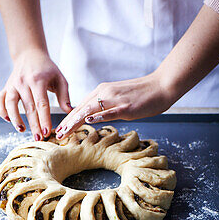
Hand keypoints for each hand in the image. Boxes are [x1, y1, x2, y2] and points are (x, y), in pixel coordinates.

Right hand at [0, 47, 71, 139]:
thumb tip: (69, 112)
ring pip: (10, 104)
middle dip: (34, 124)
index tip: (48, 132)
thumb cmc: (47, 68)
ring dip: (15, 118)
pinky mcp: (6, 86)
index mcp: (38, 80)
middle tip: (39, 138)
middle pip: (28, 107)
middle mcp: (23, 82)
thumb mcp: (59, 78)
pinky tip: (8, 120)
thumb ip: (64, 95)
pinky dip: (2, 111)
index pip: (42, 103)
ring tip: (22, 130)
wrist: (30, 54)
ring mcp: (13, 84)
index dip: (44, 119)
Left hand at [54, 69, 178, 139]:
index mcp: (103, 90)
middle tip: (57, 134)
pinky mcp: (126, 106)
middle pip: (81, 108)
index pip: (81, 106)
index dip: (69, 118)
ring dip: (75, 121)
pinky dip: (99, 116)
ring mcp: (115, 99)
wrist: (161, 85)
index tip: (60, 129)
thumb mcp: (119, 98)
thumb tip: (95, 116)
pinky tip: (89, 121)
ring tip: (65, 132)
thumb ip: (106, 105)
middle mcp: (106, 92)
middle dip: (67, 122)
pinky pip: (110, 111)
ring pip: (90, 109)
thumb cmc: (143, 94)